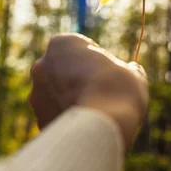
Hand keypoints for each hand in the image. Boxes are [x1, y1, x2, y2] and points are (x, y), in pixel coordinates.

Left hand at [29, 33, 148, 149]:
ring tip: (95, 112)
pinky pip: (56, 116)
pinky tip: (86, 126)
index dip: (96, 59)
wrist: (102, 125)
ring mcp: (36, 94)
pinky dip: (68, 120)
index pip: (79, 47)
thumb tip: (133, 69)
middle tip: (101, 92)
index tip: (108, 71)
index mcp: (61, 44)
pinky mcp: (38, 120)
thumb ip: (127, 69)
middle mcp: (42, 65)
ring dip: (70, 100)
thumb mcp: (132, 73)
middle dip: (77, 79)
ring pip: (56, 95)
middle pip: (62, 70)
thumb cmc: (119, 90)